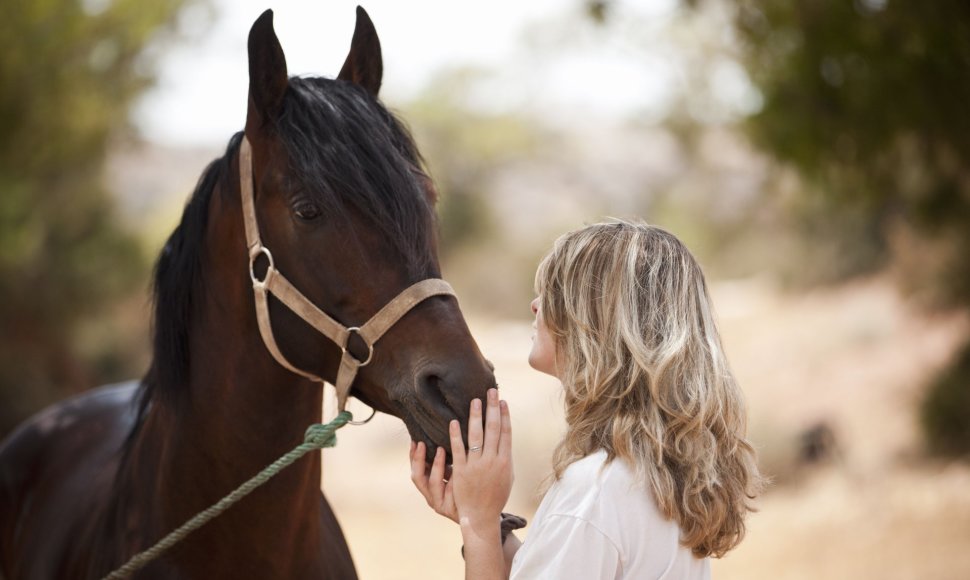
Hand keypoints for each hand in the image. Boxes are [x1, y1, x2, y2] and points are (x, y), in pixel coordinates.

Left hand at [408, 388, 513, 533]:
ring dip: (476, 416)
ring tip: (475, 400)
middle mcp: (493, 461)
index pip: (506, 433)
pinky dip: (456, 434)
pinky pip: (458, 449)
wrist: (481, 516)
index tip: (503, 401)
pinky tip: (454, 421)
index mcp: (506, 461)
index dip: (505, 415)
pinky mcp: (462, 472)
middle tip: (491, 391)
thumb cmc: (495, 496)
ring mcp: (477, 466)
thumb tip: (505, 437)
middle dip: (493, 408)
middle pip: (494, 429)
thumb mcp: (507, 476)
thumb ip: (505, 457)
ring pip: (477, 435)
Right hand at [409, 439, 458, 523]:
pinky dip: (452, 479)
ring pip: (432, 483)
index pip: (415, 469)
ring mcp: (438, 504)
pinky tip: (458, 469)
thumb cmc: (465, 491)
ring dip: (436, 465)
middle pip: (417, 477)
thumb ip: (447, 461)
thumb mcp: (453, 475)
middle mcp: (429, 496)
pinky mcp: (450, 509)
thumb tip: (444, 436)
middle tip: (423, 443)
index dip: (413, 456)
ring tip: (441, 449)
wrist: (477, 516)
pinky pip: (449, 492)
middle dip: (419, 459)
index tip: (415, 440)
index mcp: (428, 487)